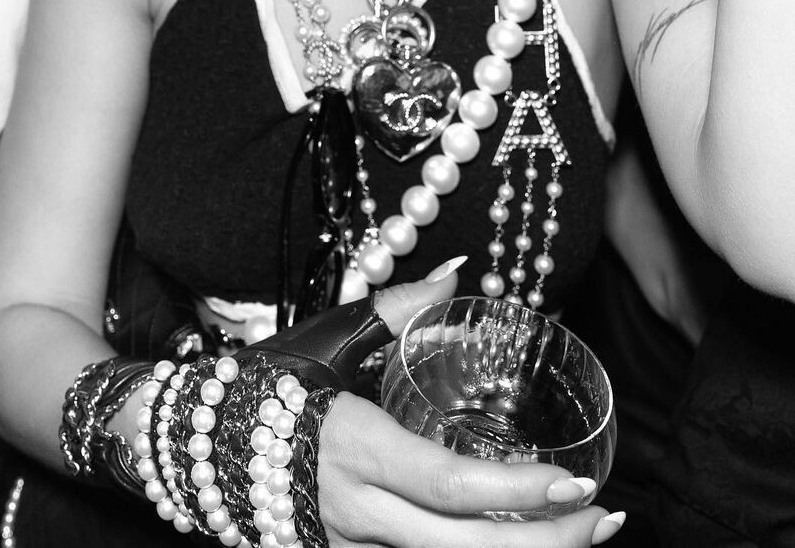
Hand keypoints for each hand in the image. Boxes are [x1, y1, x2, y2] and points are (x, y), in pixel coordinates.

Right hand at [260, 270, 620, 546]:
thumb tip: (457, 274)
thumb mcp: (330, 339)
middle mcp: (359, 513)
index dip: (515, 493)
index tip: (573, 482)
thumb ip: (398, 308)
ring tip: (579, 530)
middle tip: (599, 516)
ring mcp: (352, 546)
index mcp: (357, 452)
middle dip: (543, 544)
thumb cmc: (265, 384)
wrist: (195, 442)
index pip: (448, 487)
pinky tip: (516, 536)